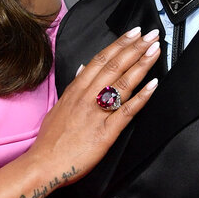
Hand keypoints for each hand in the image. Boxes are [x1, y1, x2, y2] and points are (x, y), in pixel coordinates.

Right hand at [23, 27, 159, 188]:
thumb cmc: (51, 139)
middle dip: (135, 48)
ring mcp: (97, 112)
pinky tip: (153, 85)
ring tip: (154, 51)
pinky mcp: (106, 131)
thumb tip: (83, 67)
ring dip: (141, 64)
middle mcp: (87, 96)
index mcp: (76, 89)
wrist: (44, 164)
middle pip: (114, 65)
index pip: (100, 59)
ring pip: (122, 82)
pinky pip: (127, 110)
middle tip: (151, 34)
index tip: (133, 33)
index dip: (119, 44)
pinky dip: (142, 96)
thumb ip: (74, 85)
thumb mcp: (59, 105)